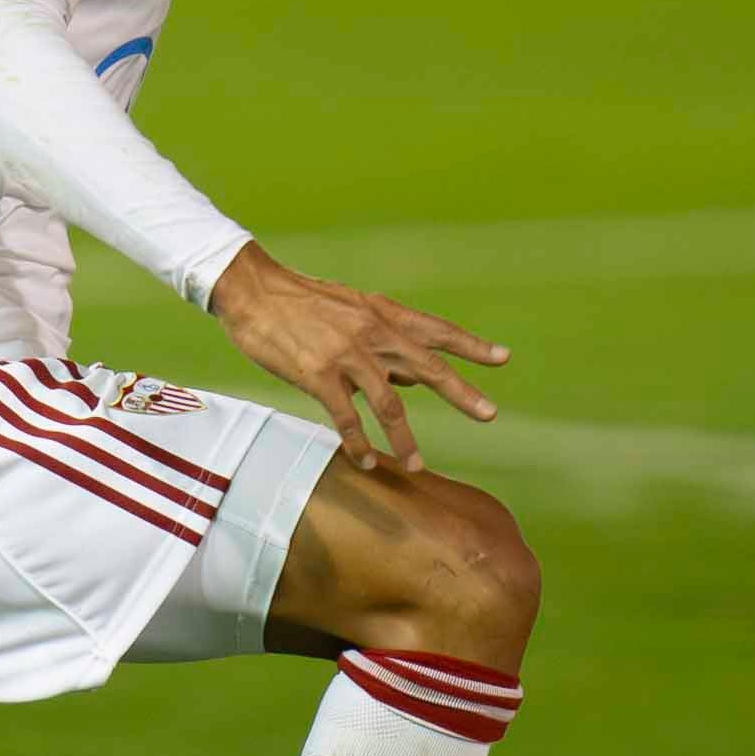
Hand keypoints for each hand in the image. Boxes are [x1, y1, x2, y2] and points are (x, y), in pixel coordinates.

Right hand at [206, 241, 506, 472]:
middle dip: (461, 393)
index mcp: (381, 314)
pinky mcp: (318, 374)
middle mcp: (372, 333)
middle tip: (489, 414)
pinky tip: (364, 459)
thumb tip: (412, 375)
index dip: (470, 345)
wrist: (252, 291)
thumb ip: (382, 340)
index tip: (502, 358)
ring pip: (388, 403)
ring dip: (404, 437)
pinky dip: (358, 441)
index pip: (436, 330)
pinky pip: (346, 416)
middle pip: (427, 367)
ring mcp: (346, 354)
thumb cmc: (297, 301)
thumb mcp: (349, 308)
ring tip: (417, 464)